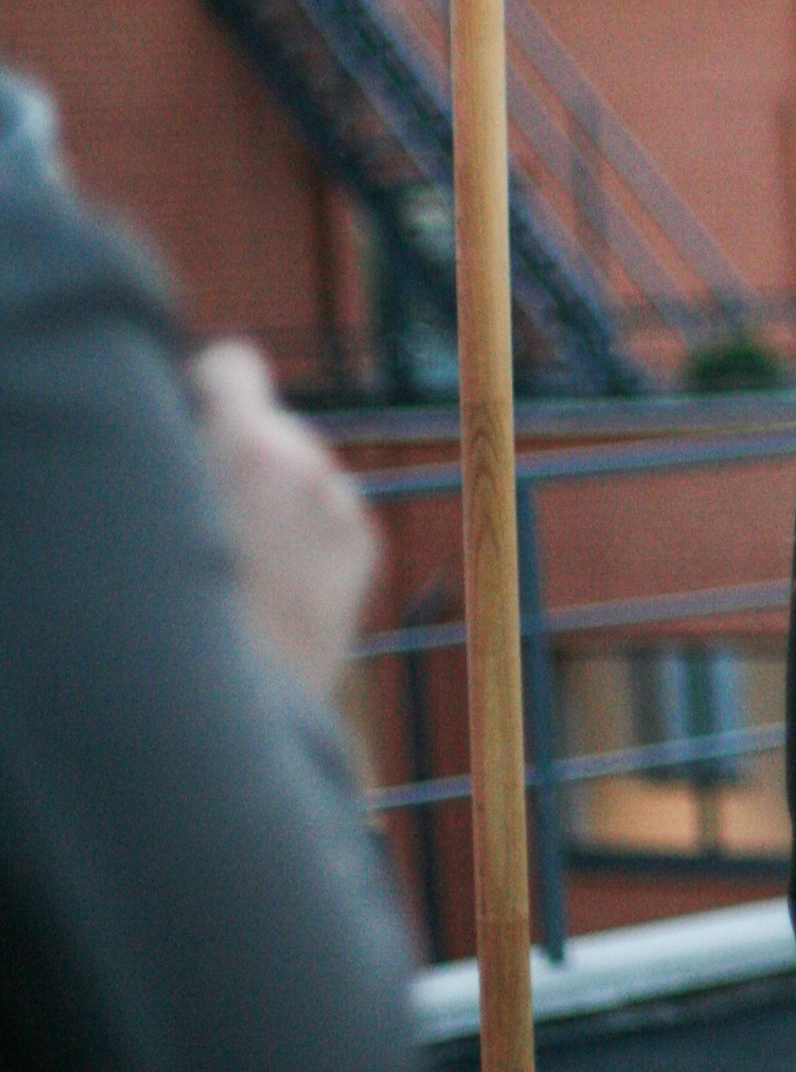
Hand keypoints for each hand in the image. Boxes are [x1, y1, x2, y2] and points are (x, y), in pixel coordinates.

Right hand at [191, 340, 378, 696]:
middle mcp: (308, 464)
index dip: (205, 389)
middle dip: (239, 452)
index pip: (233, 363)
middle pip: (269, 424)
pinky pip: (327, 510)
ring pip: (300, 468)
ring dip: (273, 493)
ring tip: (235, 560)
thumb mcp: (155, 517)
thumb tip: (176, 415)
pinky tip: (272, 581)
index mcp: (248, 447)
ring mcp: (342, 504)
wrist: (242, 708)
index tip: (187, 417)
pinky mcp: (363, 542)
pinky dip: (303, 531)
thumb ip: (174, 454)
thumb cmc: (179, 614)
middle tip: (203, 512)